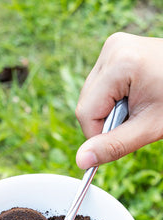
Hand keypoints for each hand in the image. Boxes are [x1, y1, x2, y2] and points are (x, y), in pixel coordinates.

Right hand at [75, 32, 162, 168]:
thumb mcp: (149, 127)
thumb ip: (113, 145)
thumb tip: (81, 161)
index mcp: (120, 63)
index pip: (86, 112)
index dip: (101, 133)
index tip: (126, 136)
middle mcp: (112, 49)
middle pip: (86, 103)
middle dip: (107, 118)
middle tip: (139, 116)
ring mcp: (113, 47)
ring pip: (90, 95)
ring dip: (110, 108)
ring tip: (140, 102)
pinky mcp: (115, 50)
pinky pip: (99, 84)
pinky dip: (113, 97)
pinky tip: (135, 94)